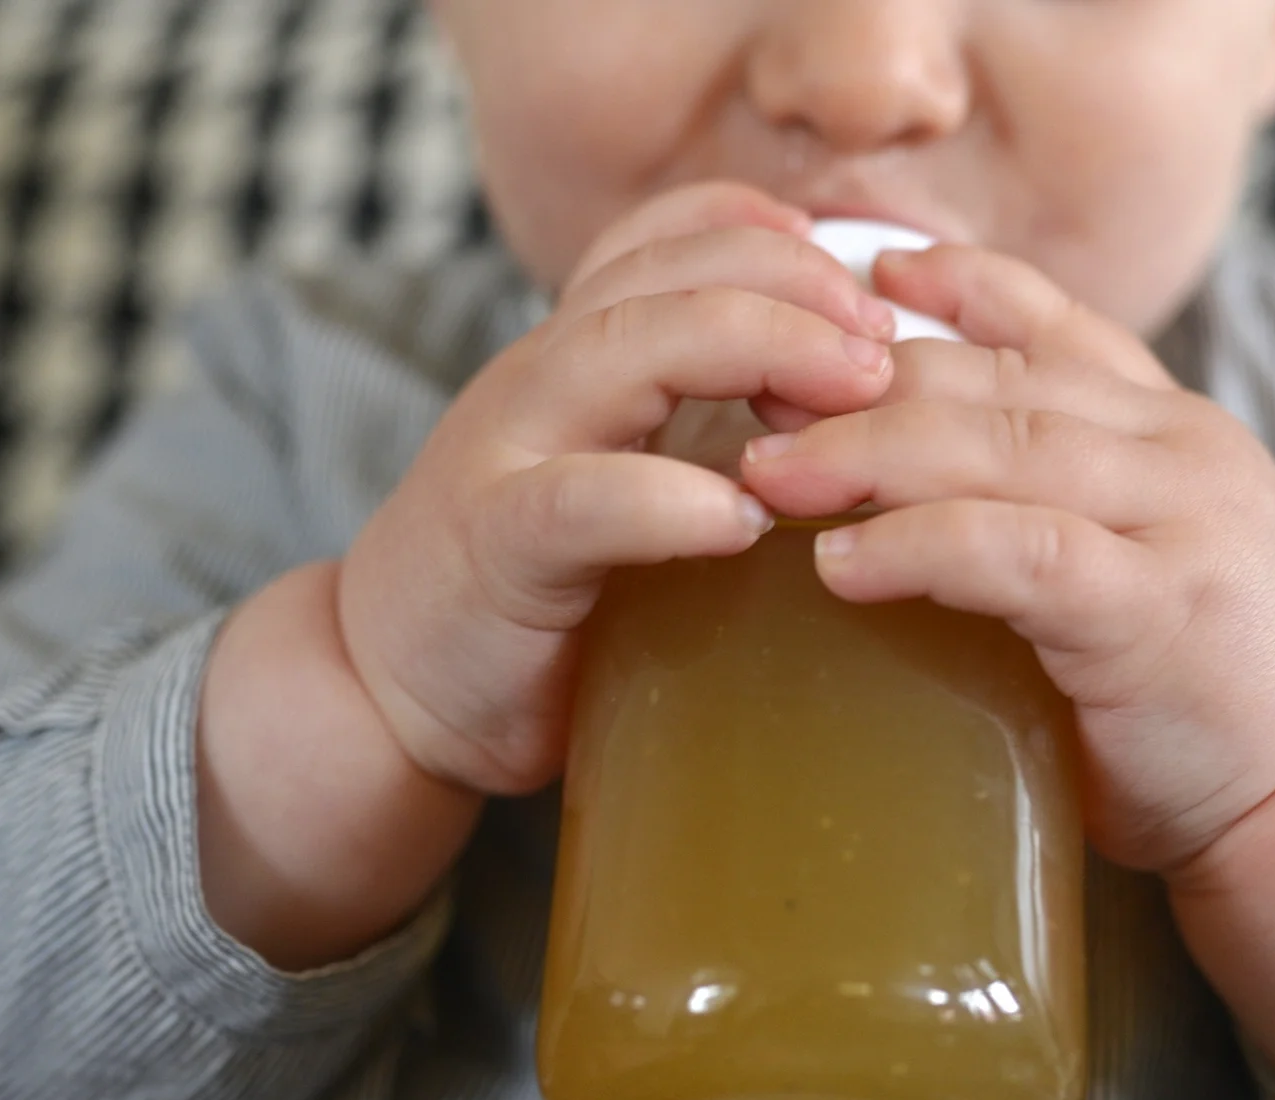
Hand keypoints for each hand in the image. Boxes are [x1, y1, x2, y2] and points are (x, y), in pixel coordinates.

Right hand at [194, 182, 899, 966]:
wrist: (385, 689)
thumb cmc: (536, 595)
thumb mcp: (615, 481)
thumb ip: (694, 435)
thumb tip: (851, 421)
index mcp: (577, 357)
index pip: (666, 239)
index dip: (772, 236)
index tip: (870, 279)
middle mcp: (540, 379)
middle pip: (668, 276)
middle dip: (794, 288)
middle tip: (889, 343)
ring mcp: (508, 453)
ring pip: (626, 349)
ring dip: (756, 351)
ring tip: (852, 392)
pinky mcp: (495, 548)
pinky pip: (582, 500)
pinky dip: (667, 500)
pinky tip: (744, 521)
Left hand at [737, 243, 1274, 876]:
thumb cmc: (1186, 695)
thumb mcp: (1121, 564)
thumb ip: (1041, 505)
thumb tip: (884, 481)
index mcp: (1170, 425)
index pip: (1041, 324)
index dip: (932, 299)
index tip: (829, 292)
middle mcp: (1183, 449)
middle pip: (994, 379)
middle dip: (858, 381)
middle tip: (746, 395)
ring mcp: (1182, 522)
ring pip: (1001, 447)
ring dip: (866, 454)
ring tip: (765, 476)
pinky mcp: (1161, 610)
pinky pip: (1021, 552)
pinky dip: (923, 546)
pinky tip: (842, 563)